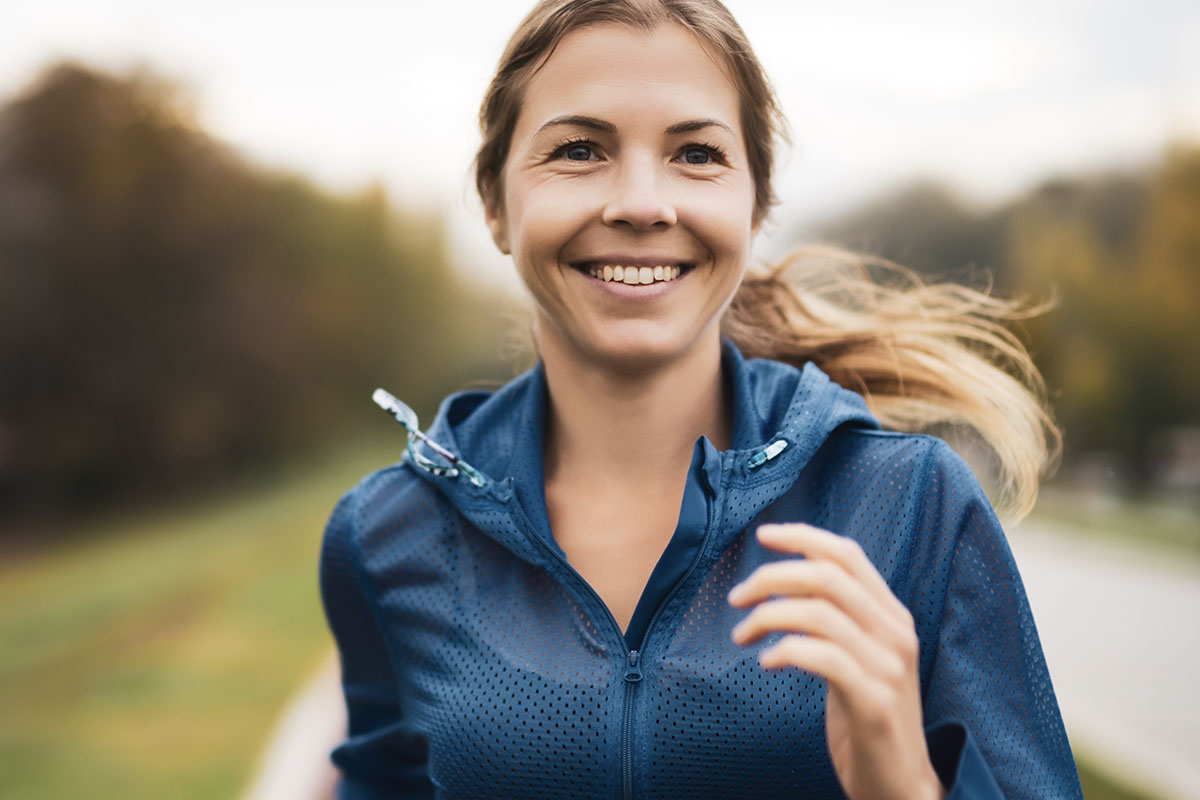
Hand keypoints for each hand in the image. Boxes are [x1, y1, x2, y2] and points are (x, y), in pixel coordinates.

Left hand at [727, 523, 945, 799]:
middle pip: (828, 577)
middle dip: (772, 577)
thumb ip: (835, 618)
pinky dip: (787, 651)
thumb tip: (786, 581)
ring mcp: (888, 667)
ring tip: (742, 635)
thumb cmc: (865, 716)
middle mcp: (895, 633)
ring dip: (769, 616)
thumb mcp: (856, 656)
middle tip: (736, 596)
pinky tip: (766, 663)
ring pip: (820, 613)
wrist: (899, 785)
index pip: (848, 555)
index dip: (803, 538)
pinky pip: (824, 658)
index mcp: (891, 616)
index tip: (762, 536)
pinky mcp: (874, 702)